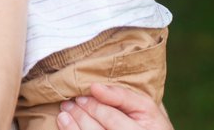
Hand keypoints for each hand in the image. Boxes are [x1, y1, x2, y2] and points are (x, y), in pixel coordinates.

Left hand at [56, 84, 173, 129]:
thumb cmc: (149, 123)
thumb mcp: (144, 106)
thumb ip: (122, 96)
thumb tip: (94, 87)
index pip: (112, 119)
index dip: (94, 106)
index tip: (81, 96)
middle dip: (80, 116)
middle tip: (69, 104)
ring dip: (72, 129)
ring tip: (64, 116)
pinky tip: (67, 127)